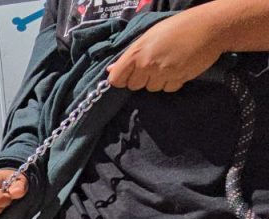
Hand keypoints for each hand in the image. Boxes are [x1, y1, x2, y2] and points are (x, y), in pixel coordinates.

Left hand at [106, 10, 221, 91]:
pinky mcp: (178, 79)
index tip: (128, 74)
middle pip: (134, 86)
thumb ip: (129, 55)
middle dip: (141, 78)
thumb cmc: (177, 27)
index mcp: (136, 52)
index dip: (121, 78)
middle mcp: (147, 64)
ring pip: (151, 88)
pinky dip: (171, 82)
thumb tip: (110, 70)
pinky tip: (177, 68)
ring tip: (167, 64)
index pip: (116, 79)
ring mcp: (163, 73)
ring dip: (157, 80)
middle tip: (152, 65)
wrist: (209, 27)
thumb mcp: (148, 37)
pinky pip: (168, 88)